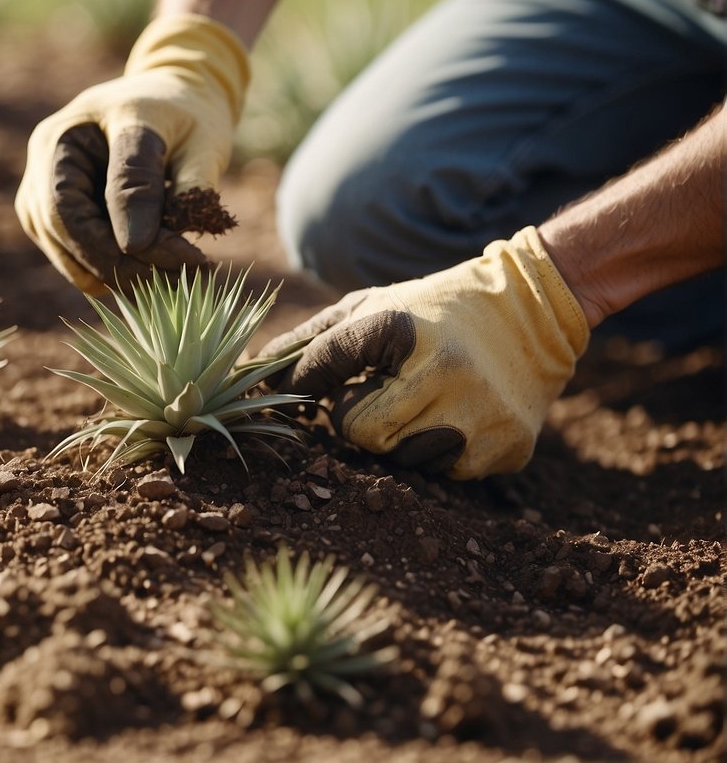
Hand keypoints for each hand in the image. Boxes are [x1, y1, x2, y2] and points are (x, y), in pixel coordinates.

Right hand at [15, 14, 248, 293]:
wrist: (172, 103)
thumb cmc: (187, 117)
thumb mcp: (195, 140)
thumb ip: (173, 185)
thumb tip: (136, 244)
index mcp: (69, 131)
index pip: (79, 198)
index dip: (120, 236)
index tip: (182, 258)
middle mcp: (44, 158)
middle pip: (60, 226)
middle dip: (116, 263)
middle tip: (175, 281)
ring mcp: (40, 186)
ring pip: (60, 247)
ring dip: (110, 273)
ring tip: (167, 282)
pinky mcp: (51, 213)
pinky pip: (69, 252)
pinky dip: (104, 270)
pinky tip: (143, 276)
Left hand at [261, 227, 589, 478]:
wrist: (535, 309)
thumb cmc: (432, 311)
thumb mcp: (371, 308)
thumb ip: (310, 342)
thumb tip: (248, 372)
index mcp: (401, 328)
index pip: (324, 368)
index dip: (304, 384)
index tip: (299, 394)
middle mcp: (444, 372)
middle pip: (362, 434)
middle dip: (361, 420)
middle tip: (383, 393)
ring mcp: (480, 413)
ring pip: (404, 461)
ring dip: (402, 439)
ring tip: (425, 401)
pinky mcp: (508, 446)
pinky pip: (447, 474)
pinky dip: (442, 452)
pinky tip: (459, 416)